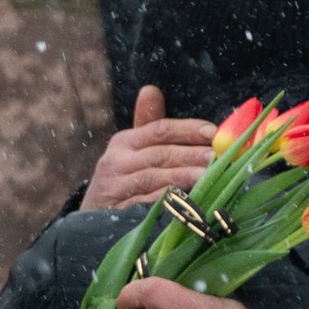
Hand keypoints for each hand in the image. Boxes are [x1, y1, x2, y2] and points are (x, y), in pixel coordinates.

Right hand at [79, 85, 216, 211]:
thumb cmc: (121, 180)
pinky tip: (187, 200)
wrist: (91, 218)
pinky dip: (168, 201)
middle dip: (191, 155)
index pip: (159, 130)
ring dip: (183, 176)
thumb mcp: (130, 150)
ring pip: (155, 178)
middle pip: (160, 154)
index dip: (187, 129)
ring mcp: (115, 188)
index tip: (213, 132)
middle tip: (217, 157)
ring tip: (207, 177)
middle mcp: (116, 162)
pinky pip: (147, 204)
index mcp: (124, 142)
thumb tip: (151, 90)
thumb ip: (147, 123)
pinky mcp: (118, 211)